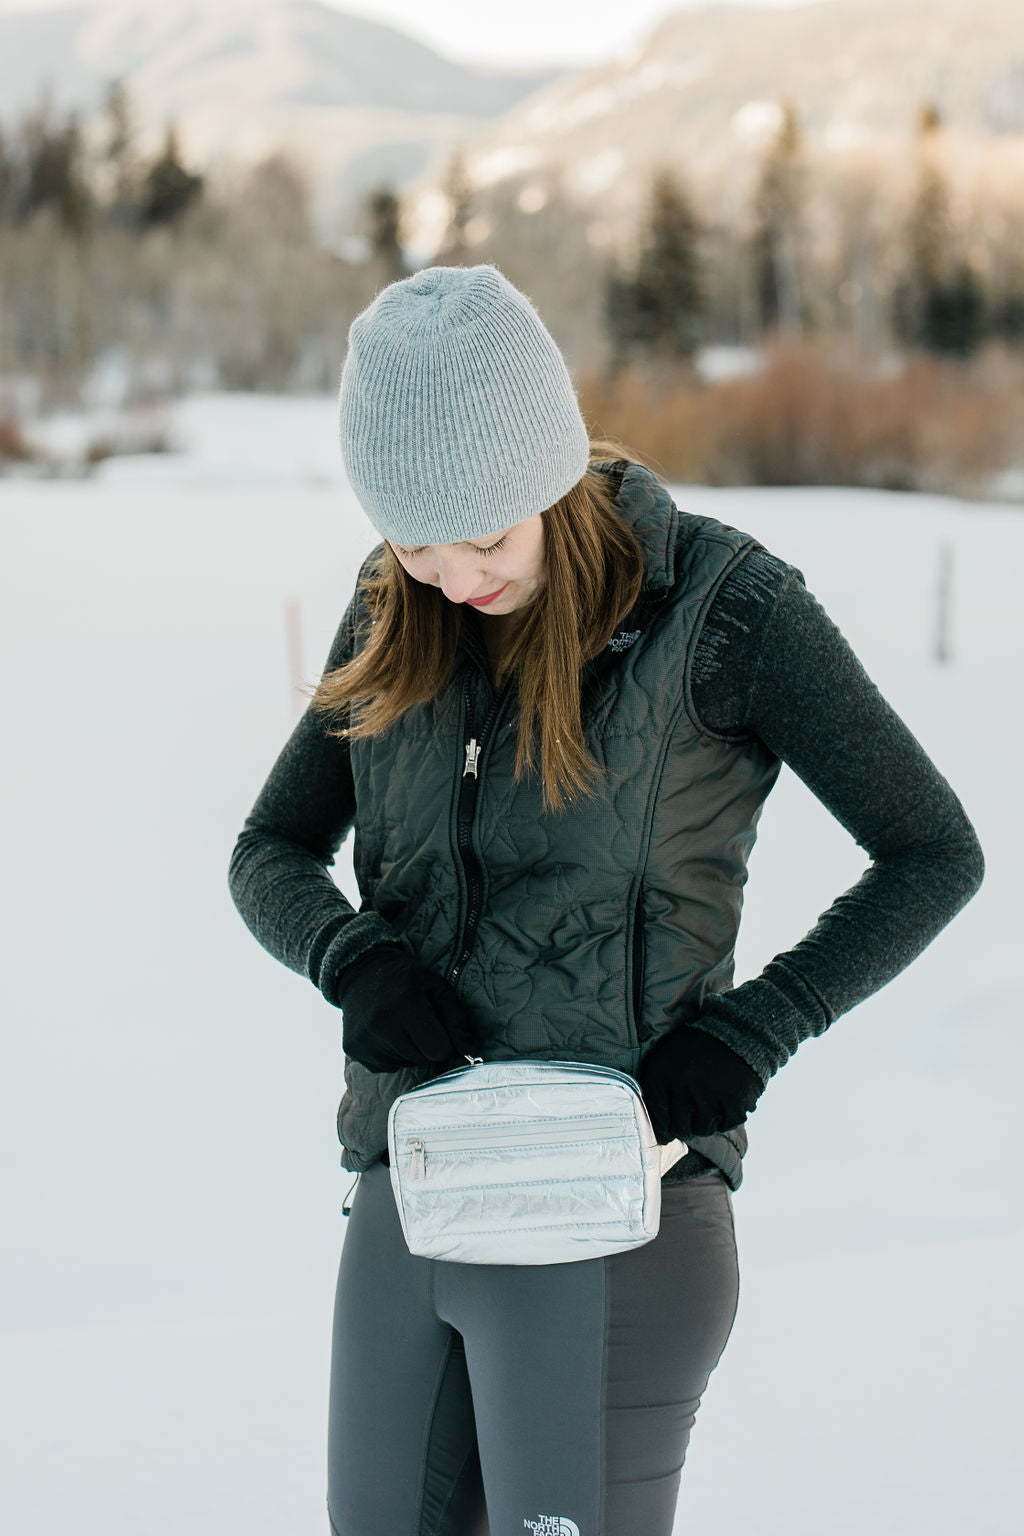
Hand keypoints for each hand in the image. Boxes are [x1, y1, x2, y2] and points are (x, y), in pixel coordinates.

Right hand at [334, 944, 475, 1072]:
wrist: (362, 971)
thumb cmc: (406, 979)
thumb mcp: (437, 987)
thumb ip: (457, 1018)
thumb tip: (469, 1051)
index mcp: (405, 1006)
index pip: (438, 1050)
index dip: (443, 1040)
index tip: (435, 1024)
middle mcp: (381, 1025)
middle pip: (421, 1059)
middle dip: (425, 1045)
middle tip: (416, 1021)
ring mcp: (364, 1039)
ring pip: (404, 1064)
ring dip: (407, 1050)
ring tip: (399, 1024)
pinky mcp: (353, 1049)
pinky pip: (384, 1067)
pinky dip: (390, 1054)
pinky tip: (385, 1033)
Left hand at [639, 1024, 763, 1141]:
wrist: (737, 1029)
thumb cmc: (699, 1045)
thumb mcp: (668, 1054)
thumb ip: (658, 1083)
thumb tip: (654, 1120)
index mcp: (662, 1074)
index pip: (655, 1116)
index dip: (661, 1129)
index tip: (666, 1132)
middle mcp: (682, 1088)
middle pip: (679, 1128)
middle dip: (684, 1127)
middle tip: (691, 1121)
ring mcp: (708, 1097)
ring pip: (702, 1130)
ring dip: (706, 1122)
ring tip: (711, 1105)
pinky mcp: (732, 1103)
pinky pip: (726, 1125)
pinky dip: (727, 1117)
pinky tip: (727, 1101)